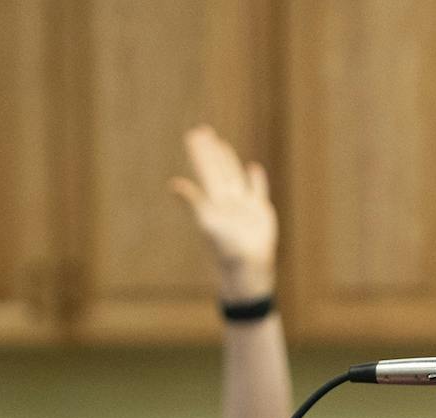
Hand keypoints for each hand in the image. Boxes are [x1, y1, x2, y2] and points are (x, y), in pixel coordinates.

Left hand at [170, 124, 277, 300]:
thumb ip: (192, 201)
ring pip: (234, 177)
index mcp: (214, 200)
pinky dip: (256, 180)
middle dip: (210, 151)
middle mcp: (227, 200)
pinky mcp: (261, 213)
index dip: (200, 153)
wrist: (247, 268)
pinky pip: (258, 191)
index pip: (205, 170)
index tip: (193, 135)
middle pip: (217, 170)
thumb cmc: (226, 249)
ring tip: (221, 145)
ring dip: (228, 161)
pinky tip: (253, 168)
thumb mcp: (207, 223)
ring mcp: (244, 206)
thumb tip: (174, 183)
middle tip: (202, 131)